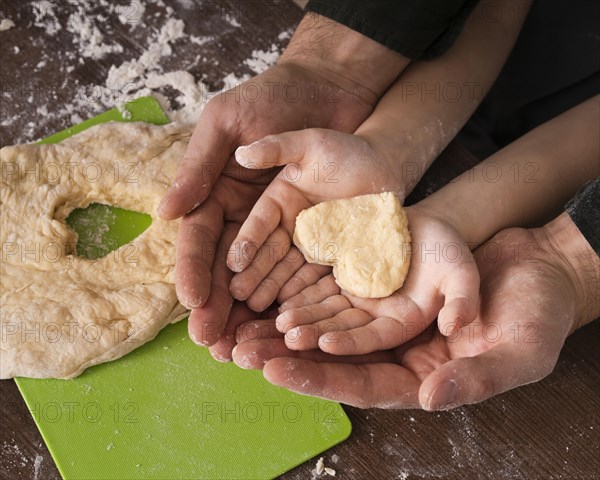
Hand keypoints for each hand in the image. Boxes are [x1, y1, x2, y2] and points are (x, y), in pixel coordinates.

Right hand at [162, 62, 377, 347]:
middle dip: (217, 306)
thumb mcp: (230, 123)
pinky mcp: (311, 231)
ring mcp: (278, 227)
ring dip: (248, 313)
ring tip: (241, 347)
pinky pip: (296, 269)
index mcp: (217, 192)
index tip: (192, 302)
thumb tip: (166, 212)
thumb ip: (201, 164)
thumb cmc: (274, 97)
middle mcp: (243, 216)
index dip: (194, 271)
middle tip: (211, 343)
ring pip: (258, 278)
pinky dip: (288, 296)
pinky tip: (282, 325)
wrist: (332, 90)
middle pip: (225, 269)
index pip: (200, 239)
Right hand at [226, 128, 405, 312]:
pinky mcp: (331, 257)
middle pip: (268, 252)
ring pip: (287, 269)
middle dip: (252, 274)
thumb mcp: (311, 143)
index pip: (258, 223)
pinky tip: (290, 307)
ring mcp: (311, 244)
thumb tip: (241, 154)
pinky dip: (302, 291)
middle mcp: (289, 225)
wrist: (386, 169)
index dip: (245, 242)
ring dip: (271, 288)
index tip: (234, 262)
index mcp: (279, 200)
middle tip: (238, 294)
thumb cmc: (348, 151)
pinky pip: (315, 276)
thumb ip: (277, 147)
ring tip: (256, 307)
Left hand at [232, 217, 598, 408]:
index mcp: (424, 376)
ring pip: (330, 327)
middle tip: (241, 353)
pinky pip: (341, 293)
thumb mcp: (521, 349)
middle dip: (288, 359)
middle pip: (335, 361)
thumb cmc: (539, 311)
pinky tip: (275, 289)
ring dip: (287, 328)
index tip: (279, 370)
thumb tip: (432, 398)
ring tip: (244, 326)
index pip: (365, 385)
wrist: (540, 265)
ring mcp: (390, 319)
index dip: (322, 380)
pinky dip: (310, 293)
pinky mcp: (385, 288)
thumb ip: (479, 377)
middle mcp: (399, 352)